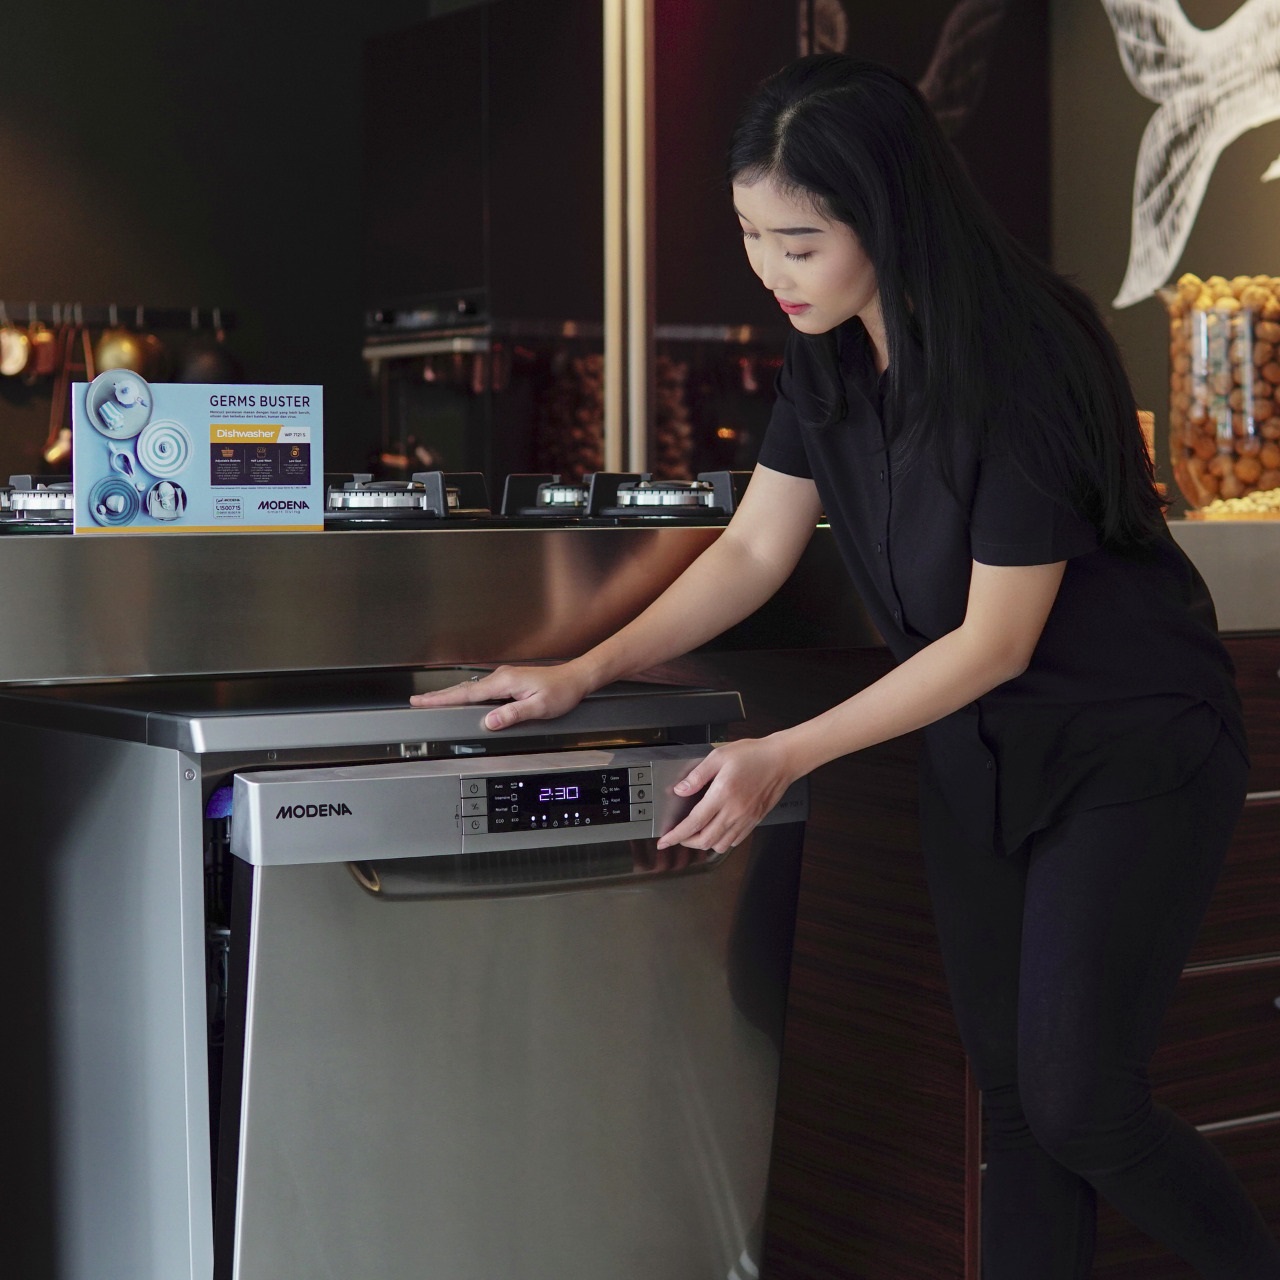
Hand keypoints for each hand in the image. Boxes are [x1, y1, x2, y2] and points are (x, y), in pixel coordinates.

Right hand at [408, 662, 593, 729]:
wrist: (576, 678)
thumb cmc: (561, 692)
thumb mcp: (539, 707)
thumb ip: (513, 714)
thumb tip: (489, 721)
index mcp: (504, 683)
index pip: (466, 693)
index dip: (442, 699)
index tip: (422, 701)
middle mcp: (501, 677)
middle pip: (463, 688)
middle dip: (439, 695)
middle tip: (417, 700)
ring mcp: (504, 678)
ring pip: (471, 688)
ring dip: (451, 694)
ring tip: (433, 700)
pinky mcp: (509, 682)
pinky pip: (481, 689)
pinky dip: (466, 693)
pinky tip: (463, 698)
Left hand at [656, 736, 796, 854]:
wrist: (782, 760)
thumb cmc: (753, 755)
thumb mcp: (719, 756)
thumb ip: (697, 775)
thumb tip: (680, 790)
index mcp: (722, 794)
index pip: (693, 823)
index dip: (676, 835)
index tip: (664, 841)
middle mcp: (734, 811)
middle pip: (705, 840)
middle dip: (687, 842)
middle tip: (678, 836)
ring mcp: (746, 819)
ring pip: (720, 845)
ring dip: (704, 844)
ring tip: (696, 834)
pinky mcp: (754, 821)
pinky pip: (735, 841)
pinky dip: (721, 842)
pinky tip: (717, 831)